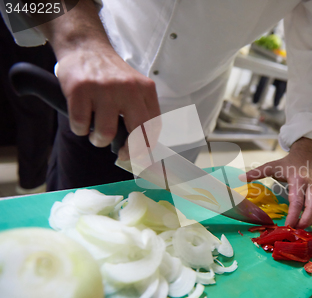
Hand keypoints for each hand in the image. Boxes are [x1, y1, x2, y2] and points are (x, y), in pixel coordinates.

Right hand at [39, 0, 160, 159]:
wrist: (86, 47)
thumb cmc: (111, 74)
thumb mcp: (134, 87)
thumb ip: (140, 111)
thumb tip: (144, 148)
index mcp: (145, 89)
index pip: (153, 126)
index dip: (146, 147)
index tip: (140, 157)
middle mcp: (128, 89)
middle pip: (136, 133)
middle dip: (128, 151)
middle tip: (121, 154)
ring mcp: (104, 89)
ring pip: (105, 133)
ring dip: (98, 140)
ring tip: (95, 132)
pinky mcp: (80, 90)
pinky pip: (81, 125)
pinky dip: (80, 129)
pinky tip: (81, 121)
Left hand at [240, 138, 311, 228]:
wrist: (305, 155)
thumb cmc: (288, 163)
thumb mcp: (271, 166)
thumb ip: (257, 172)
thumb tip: (240, 178)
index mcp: (297, 180)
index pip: (297, 201)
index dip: (293, 215)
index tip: (287, 225)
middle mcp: (311, 185)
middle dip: (306, 221)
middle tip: (295, 229)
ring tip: (304, 226)